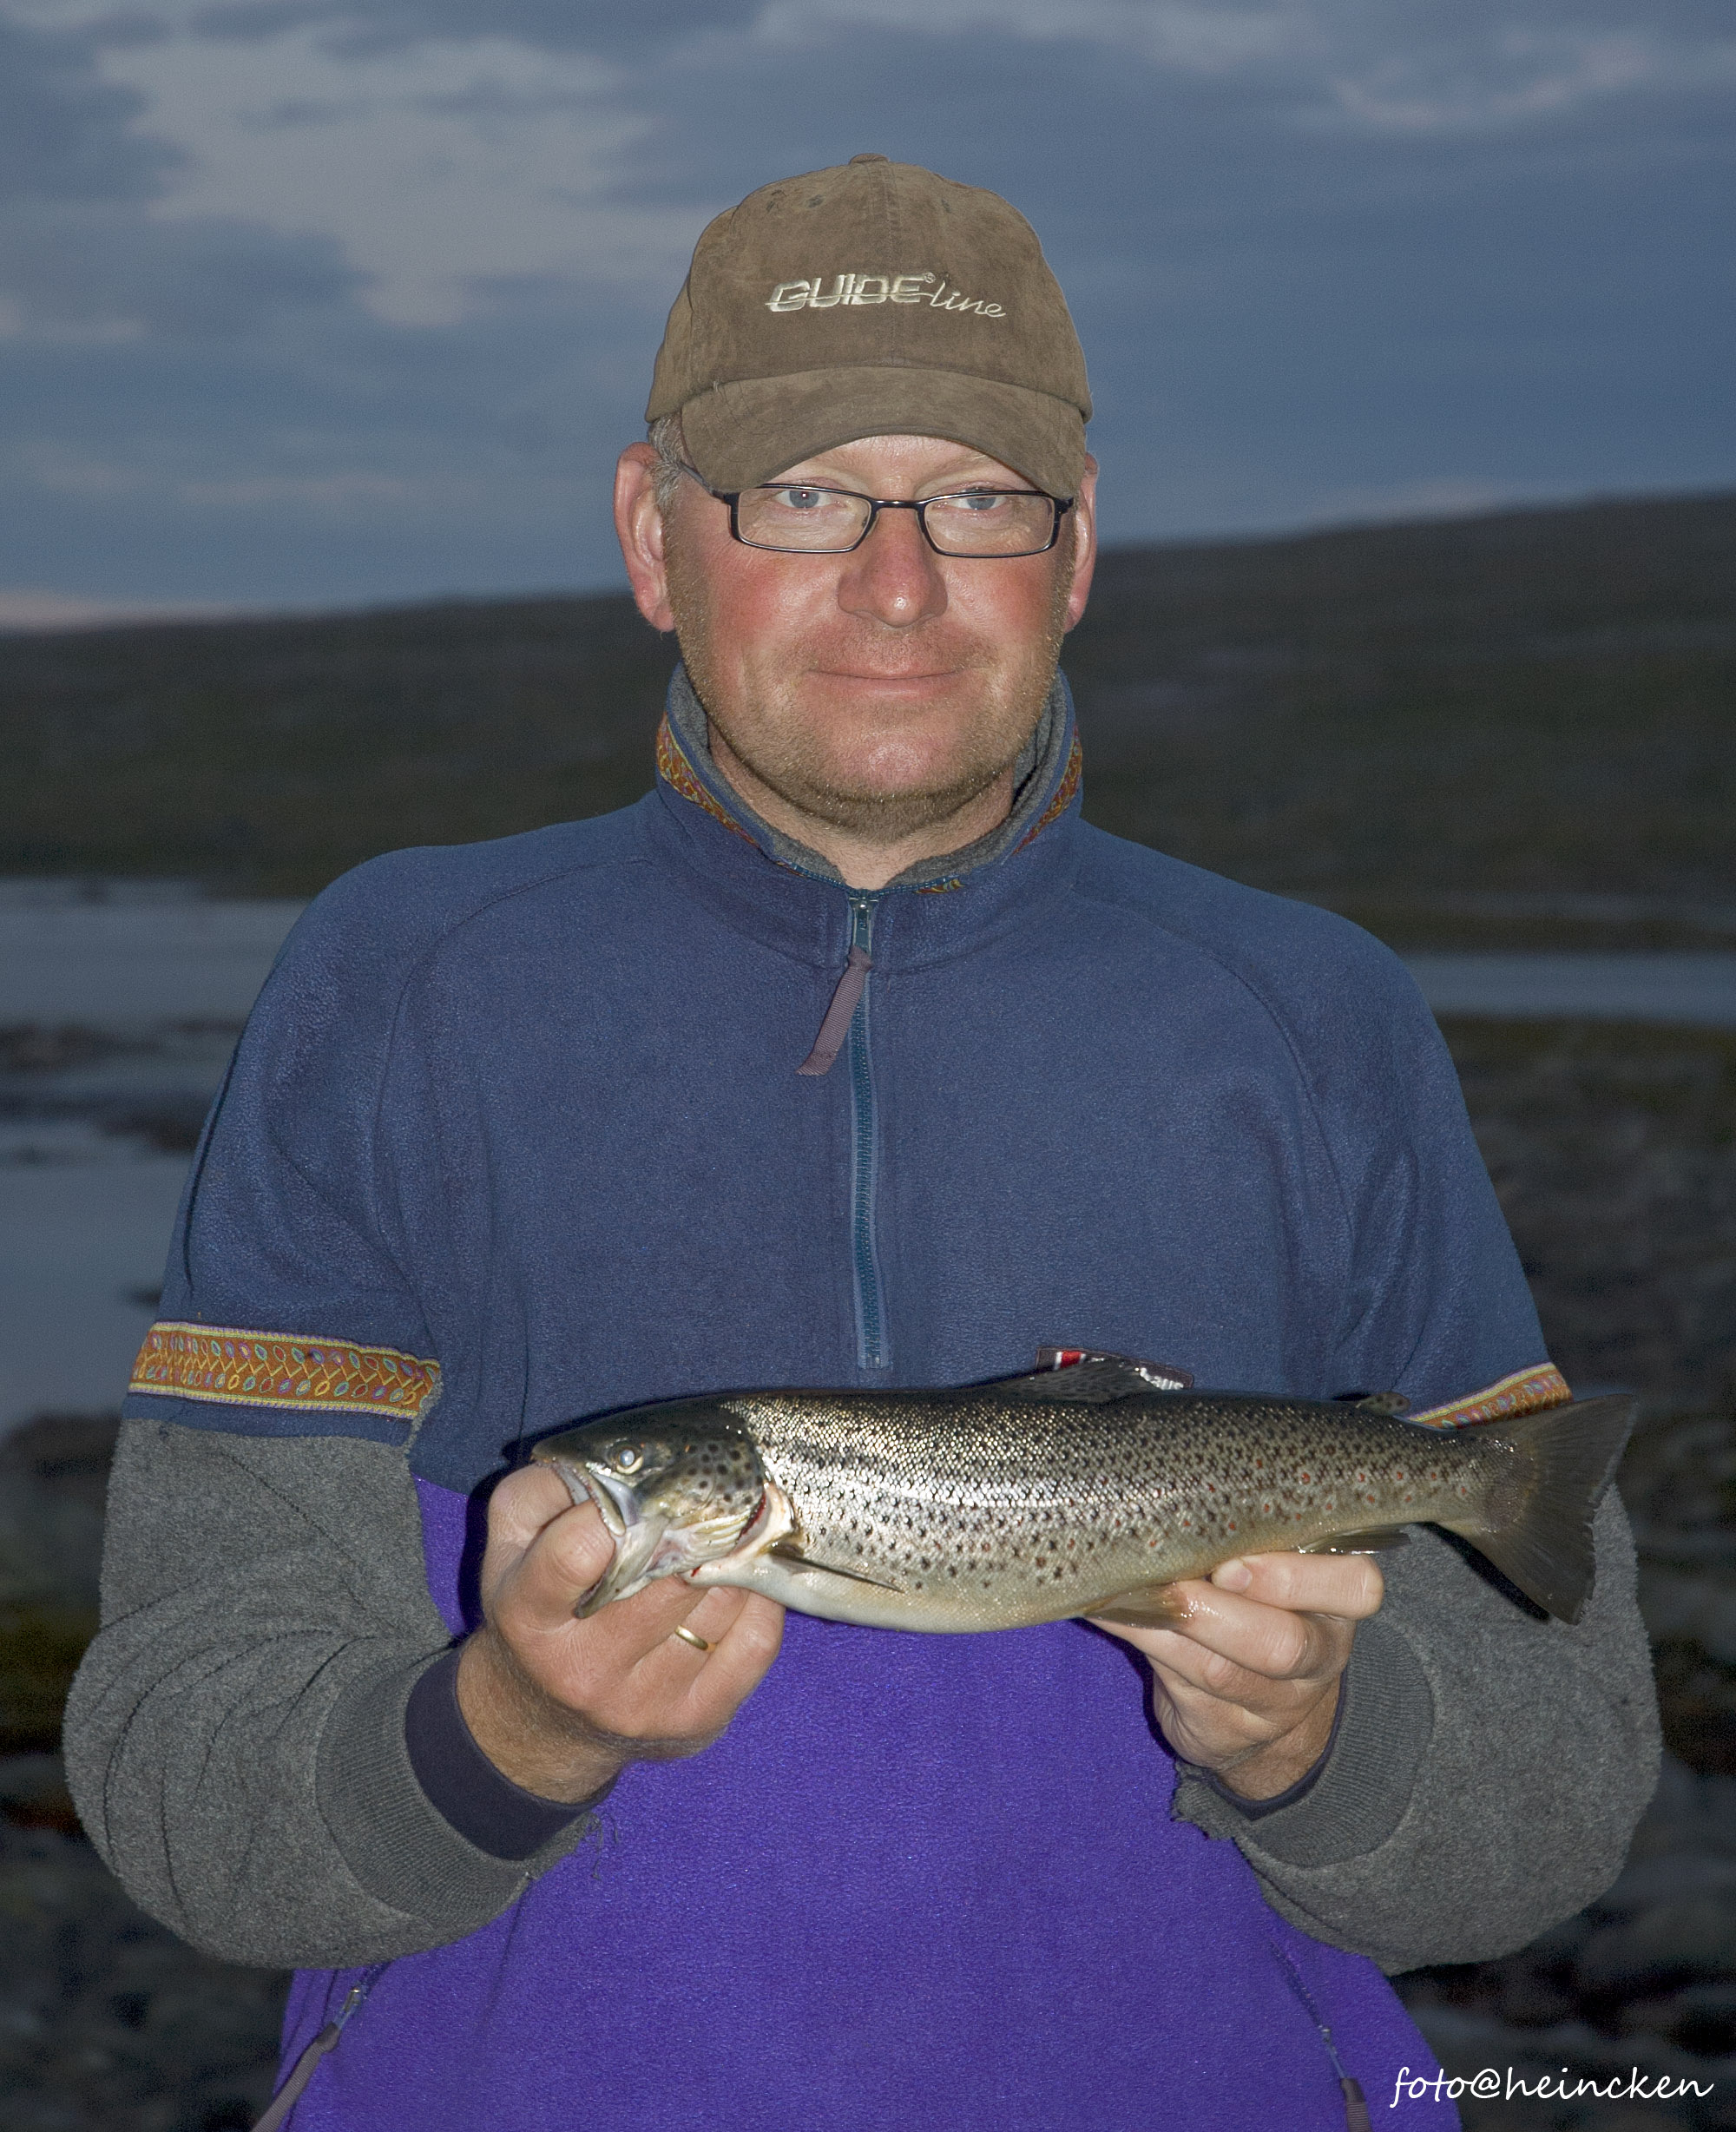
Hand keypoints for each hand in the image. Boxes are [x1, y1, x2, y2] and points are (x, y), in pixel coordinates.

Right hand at [456, 1465, 783, 1802]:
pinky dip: (757, 1599)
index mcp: (528, 1616)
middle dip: (693, 1529)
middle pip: (669, 1577)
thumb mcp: (512, 1541)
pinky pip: (758, 1638)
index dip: (615, 1513)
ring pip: (720, 1601)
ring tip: (721, 1537)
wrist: (544, 1716)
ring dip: (730, 1560)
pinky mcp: (697, 1721)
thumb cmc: (539, 1606)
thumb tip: (623, 1464)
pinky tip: (739, 1581)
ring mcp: (645, 1703)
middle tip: (704, 1498)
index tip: (640, 1495)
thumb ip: (549, 1488)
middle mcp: (584, 1670)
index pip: (575, 1555)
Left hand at [1094, 1552, 1383, 1799]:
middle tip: (1178, 1588)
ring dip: (1167, 1628)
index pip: (1357, 1588)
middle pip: (1283, 1645)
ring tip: (1128, 1591)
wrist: (1256, 1709)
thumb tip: (1179, 1487)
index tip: (1233, 1564)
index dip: (1297, 1578)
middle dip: (1222, 1615)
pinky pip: (1179, 1686)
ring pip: (1221, 1672)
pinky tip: (1113, 1613)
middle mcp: (1317, 1657)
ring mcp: (1275, 1705)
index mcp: (1337, 1605)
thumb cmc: (1259, 1604)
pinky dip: (1142, 1643)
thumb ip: (1250, 1536)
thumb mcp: (1273, 1566)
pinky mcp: (1226, 1732)